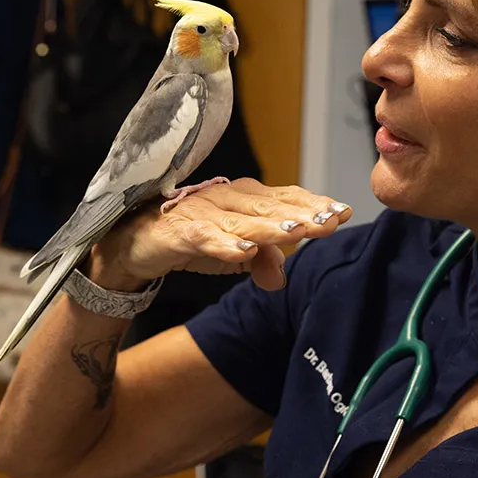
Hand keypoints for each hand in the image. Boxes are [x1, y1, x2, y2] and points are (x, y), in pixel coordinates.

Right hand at [85, 178, 352, 291]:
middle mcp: (228, 199)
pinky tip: (243, 251)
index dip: (313, 203)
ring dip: (273, 226)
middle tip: (332, 219)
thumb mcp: (231, 254)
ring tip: (300, 231)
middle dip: (303, 213)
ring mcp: (204, 213)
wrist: (133, 242)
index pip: (286, 198)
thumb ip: (260, 261)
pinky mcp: (180, 231)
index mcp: (245, 200)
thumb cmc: (189, 239)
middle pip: (272, 206)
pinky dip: (224, 244)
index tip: (343, 212)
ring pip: (244, 219)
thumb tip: (281, 278)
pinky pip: (206, 238)